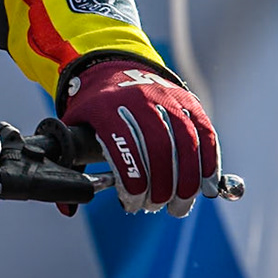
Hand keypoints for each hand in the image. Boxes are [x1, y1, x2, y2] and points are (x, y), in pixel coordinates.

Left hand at [60, 59, 218, 216]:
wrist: (112, 67)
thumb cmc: (93, 109)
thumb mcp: (74, 127)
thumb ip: (72, 166)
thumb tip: (68, 210)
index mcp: (106, 107)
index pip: (124, 146)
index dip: (133, 179)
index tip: (133, 202)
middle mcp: (139, 99)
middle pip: (158, 147)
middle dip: (161, 185)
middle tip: (157, 207)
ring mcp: (167, 97)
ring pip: (186, 141)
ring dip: (187, 179)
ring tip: (180, 204)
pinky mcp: (187, 100)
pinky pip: (205, 132)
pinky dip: (209, 161)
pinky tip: (206, 185)